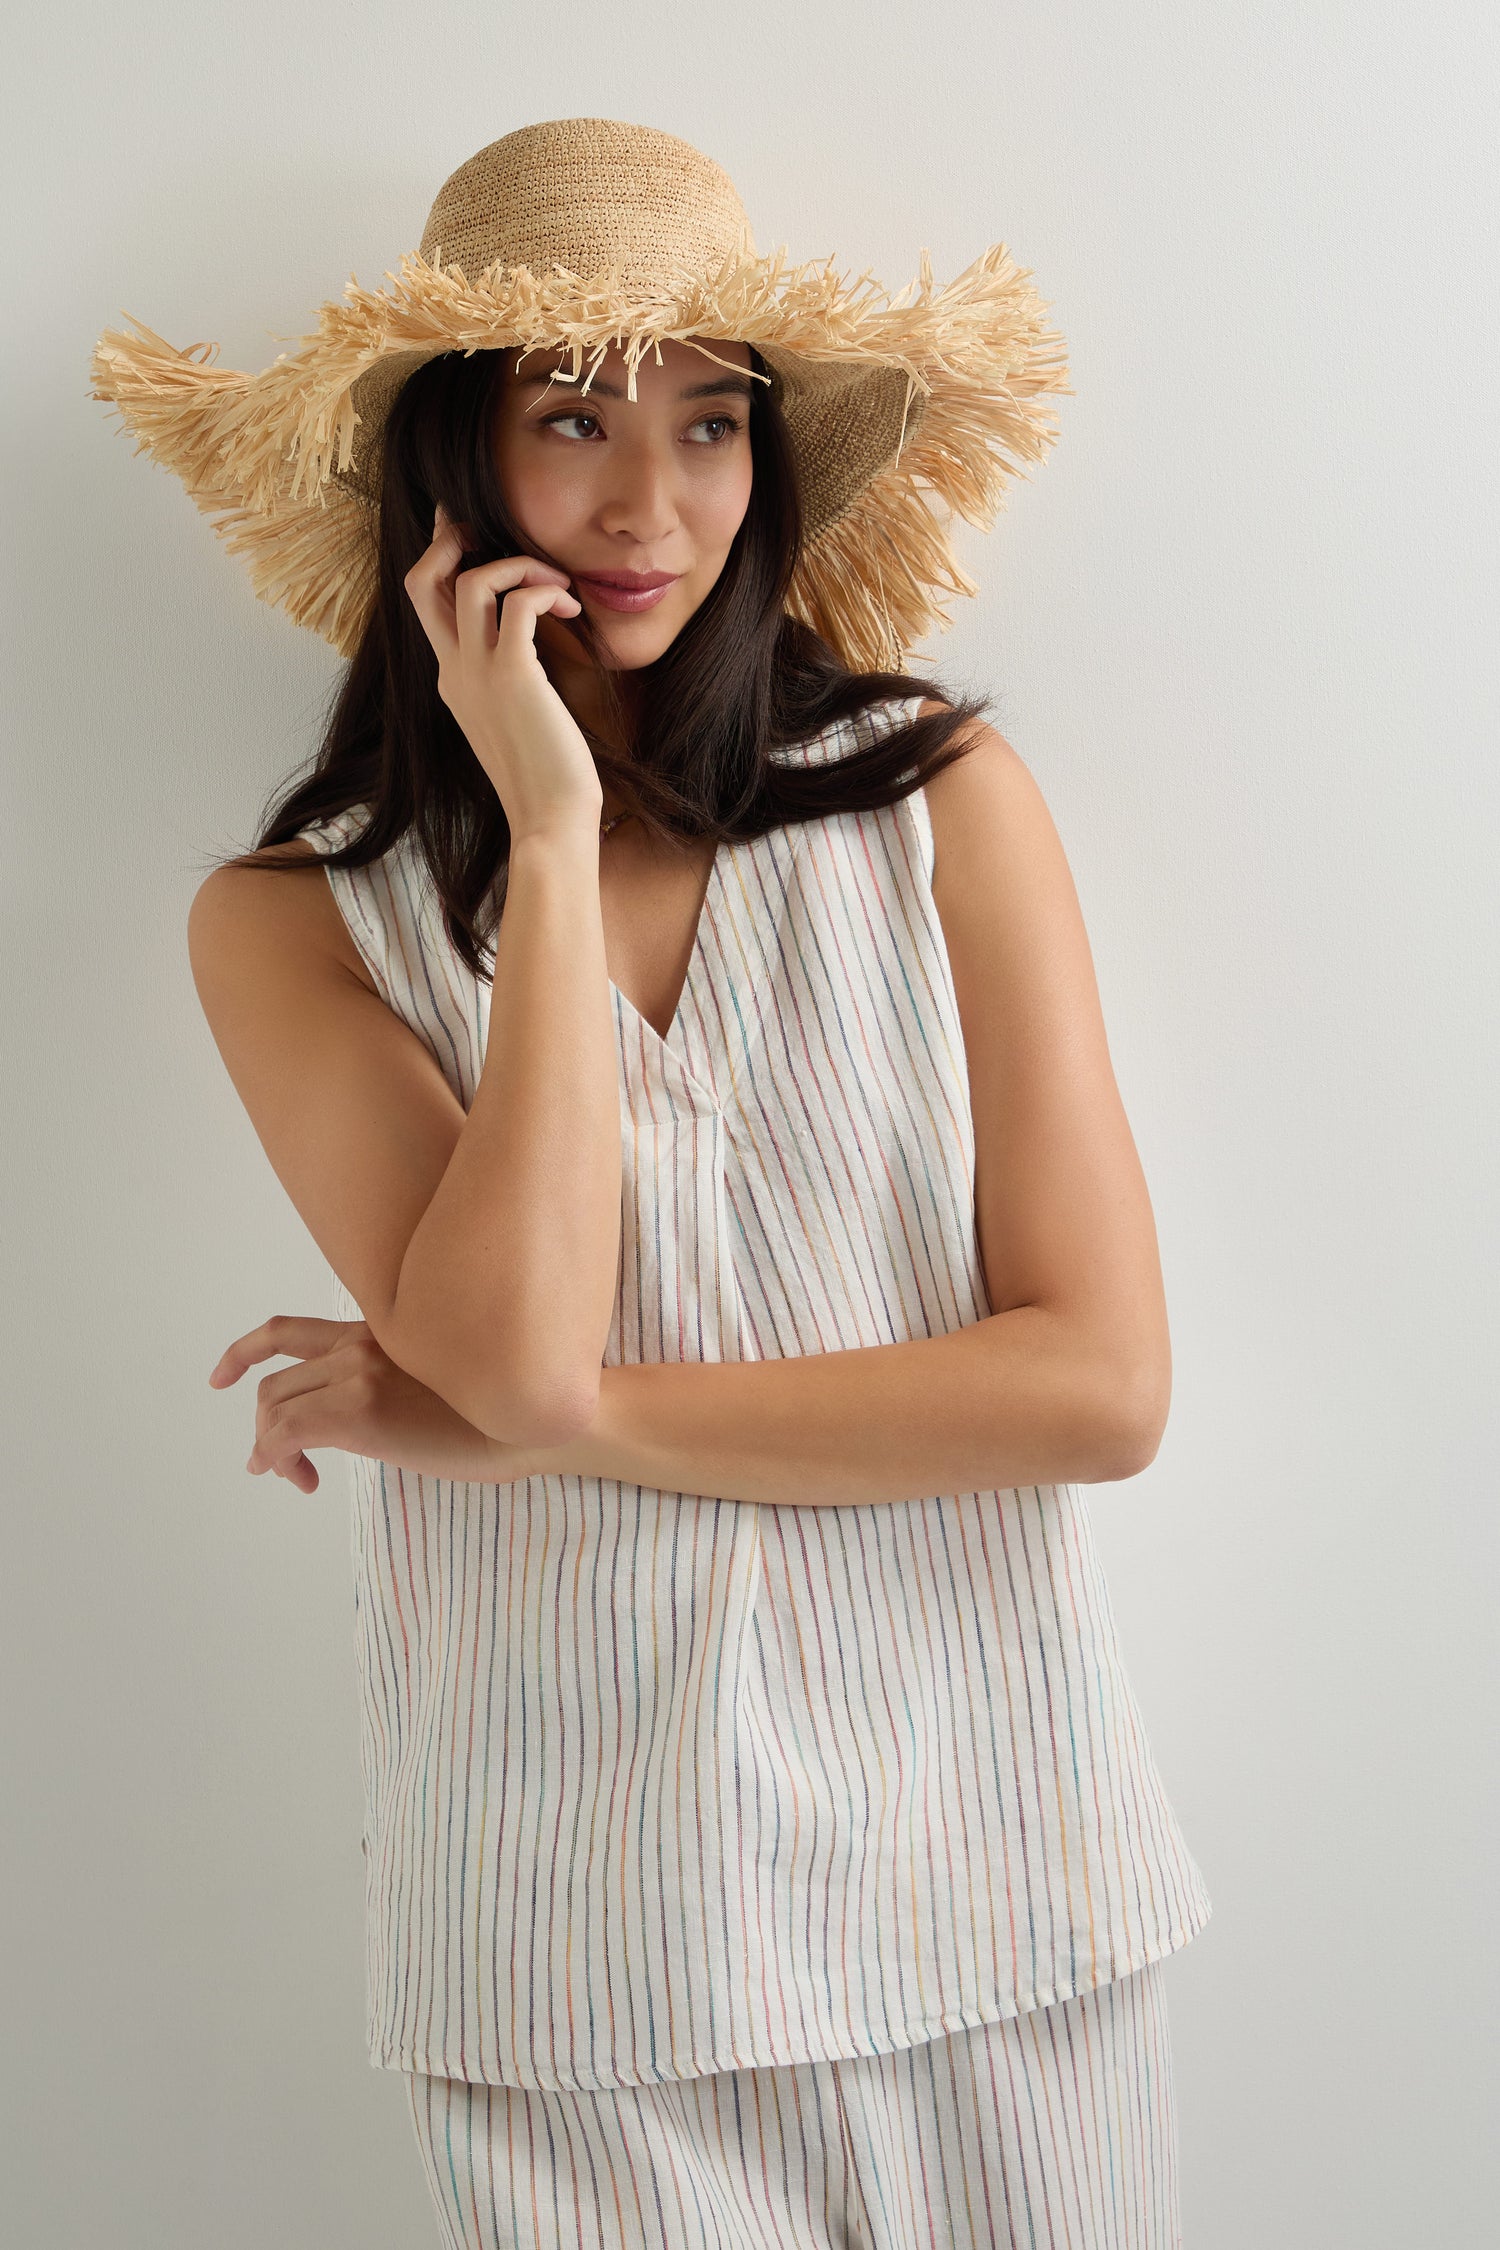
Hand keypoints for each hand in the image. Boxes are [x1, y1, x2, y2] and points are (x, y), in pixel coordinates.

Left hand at [208, 1315, 540, 1491]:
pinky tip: (301, 1481)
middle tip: (277, 1463)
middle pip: (275, 1380)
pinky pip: (286, 1433)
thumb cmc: (509, 1412)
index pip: (290, 1331)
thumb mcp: (447, 1380)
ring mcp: (359, 1373)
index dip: (244, 1351)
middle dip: (264, 1424)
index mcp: (379, 1332)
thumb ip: (401, 1383)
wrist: (541, 1418)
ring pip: (275, 1407)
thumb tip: (377, 1419)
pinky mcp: (361, 1411)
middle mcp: (361, 1343)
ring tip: (294, 1476)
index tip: (220, 1377)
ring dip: (270, 1446)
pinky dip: (276, 1458)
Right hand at [403, 502, 601, 843]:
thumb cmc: (547, 777)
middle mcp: (455, 672)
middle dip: (449, 540)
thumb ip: (512, 677)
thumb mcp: (518, 718)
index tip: (461, 532)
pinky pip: (518, 603)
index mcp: (453, 680)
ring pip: (473, 580)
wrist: (550, 820)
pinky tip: (570, 607)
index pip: (428, 604)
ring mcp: (477, 674)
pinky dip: (545, 590)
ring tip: (556, 583)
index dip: (441, 560)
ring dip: (519, 564)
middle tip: (484, 527)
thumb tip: (533, 639)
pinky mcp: (513, 676)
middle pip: (421, 581)